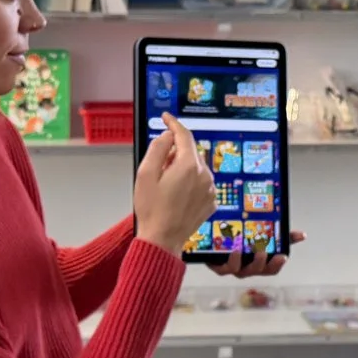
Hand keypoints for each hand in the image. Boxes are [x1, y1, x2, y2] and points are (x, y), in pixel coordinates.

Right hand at [134, 113, 215, 255]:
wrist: (162, 240)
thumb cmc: (151, 210)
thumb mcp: (145, 173)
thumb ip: (158, 148)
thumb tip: (168, 136)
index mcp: (188, 166)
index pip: (183, 135)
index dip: (173, 124)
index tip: (167, 118)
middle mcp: (204, 175)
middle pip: (190, 151)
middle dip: (175, 152)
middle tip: (158, 167)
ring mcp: (210, 189)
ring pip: (196, 167)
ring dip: (183, 168)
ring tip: (166, 186)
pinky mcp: (211, 201)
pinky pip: (201, 182)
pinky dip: (191, 181)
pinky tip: (177, 195)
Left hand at [207, 229, 303, 279]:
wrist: (216, 240)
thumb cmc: (243, 241)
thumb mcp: (265, 235)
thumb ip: (283, 236)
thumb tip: (302, 235)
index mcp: (259, 262)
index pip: (271, 268)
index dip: (277, 264)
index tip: (282, 256)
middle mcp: (247, 268)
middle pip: (257, 271)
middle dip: (261, 263)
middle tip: (262, 252)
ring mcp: (233, 268)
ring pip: (239, 271)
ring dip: (241, 260)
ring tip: (241, 248)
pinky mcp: (218, 266)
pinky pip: (224, 269)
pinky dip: (229, 260)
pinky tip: (232, 249)